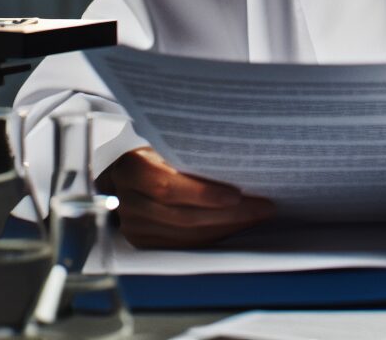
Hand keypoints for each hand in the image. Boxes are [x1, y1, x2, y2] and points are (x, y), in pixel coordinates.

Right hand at [99, 147, 275, 248]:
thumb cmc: (152, 148)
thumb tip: (239, 155)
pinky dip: (213, 236)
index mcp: (133, 168)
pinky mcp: (144, 241)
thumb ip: (188, 151)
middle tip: (263, 207)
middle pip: (183, 216)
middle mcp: (129, 201)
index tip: (237, 194)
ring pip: (187, 235)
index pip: (168, 187)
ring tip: (256, 216)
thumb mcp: (163, 140)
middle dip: (229, 215)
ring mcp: (134, 226)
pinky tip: (235, 225)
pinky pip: (184, 243)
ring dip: (227, 228)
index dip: (204, 194)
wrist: (122, 169)